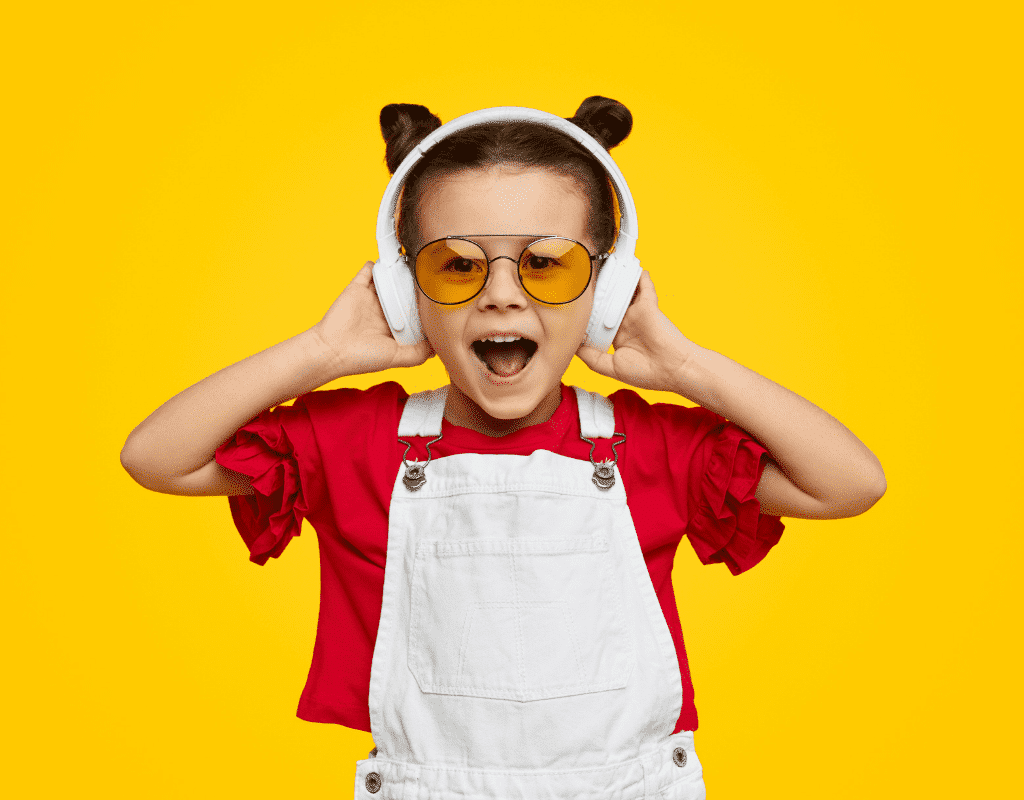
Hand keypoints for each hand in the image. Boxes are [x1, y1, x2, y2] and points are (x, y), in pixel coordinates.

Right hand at [311, 261, 434, 377]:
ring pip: (388, 280)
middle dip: (415, 285)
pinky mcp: (357, 288)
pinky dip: (376, 265)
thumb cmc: (363, 358)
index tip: (437, 297)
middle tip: (429, 275)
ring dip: (398, 271)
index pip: (414, 312)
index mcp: (394, 327)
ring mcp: (370, 299)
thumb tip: (438, 346)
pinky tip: (387, 261)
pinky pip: (367, 272)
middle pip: (403, 293)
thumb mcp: (398, 358)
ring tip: (412, 263)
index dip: (425, 305)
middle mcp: (384, 312)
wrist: (332, 350)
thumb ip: (419, 353)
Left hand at [576, 270, 696, 394]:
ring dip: (614, 281)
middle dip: (595, 295)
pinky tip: (631, 266)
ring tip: (599, 270)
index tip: (572, 308)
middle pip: (607, 303)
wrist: (672, 370)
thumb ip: (591, 356)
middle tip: (581, 285)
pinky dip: (639, 276)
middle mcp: (625, 323)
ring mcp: (636, 313)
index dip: (586, 314)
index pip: (597, 321)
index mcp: (616, 337)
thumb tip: (573, 346)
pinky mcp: (648, 305)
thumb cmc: (647, 373)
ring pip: (622, 293)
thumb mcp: (611, 367)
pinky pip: (644, 286)